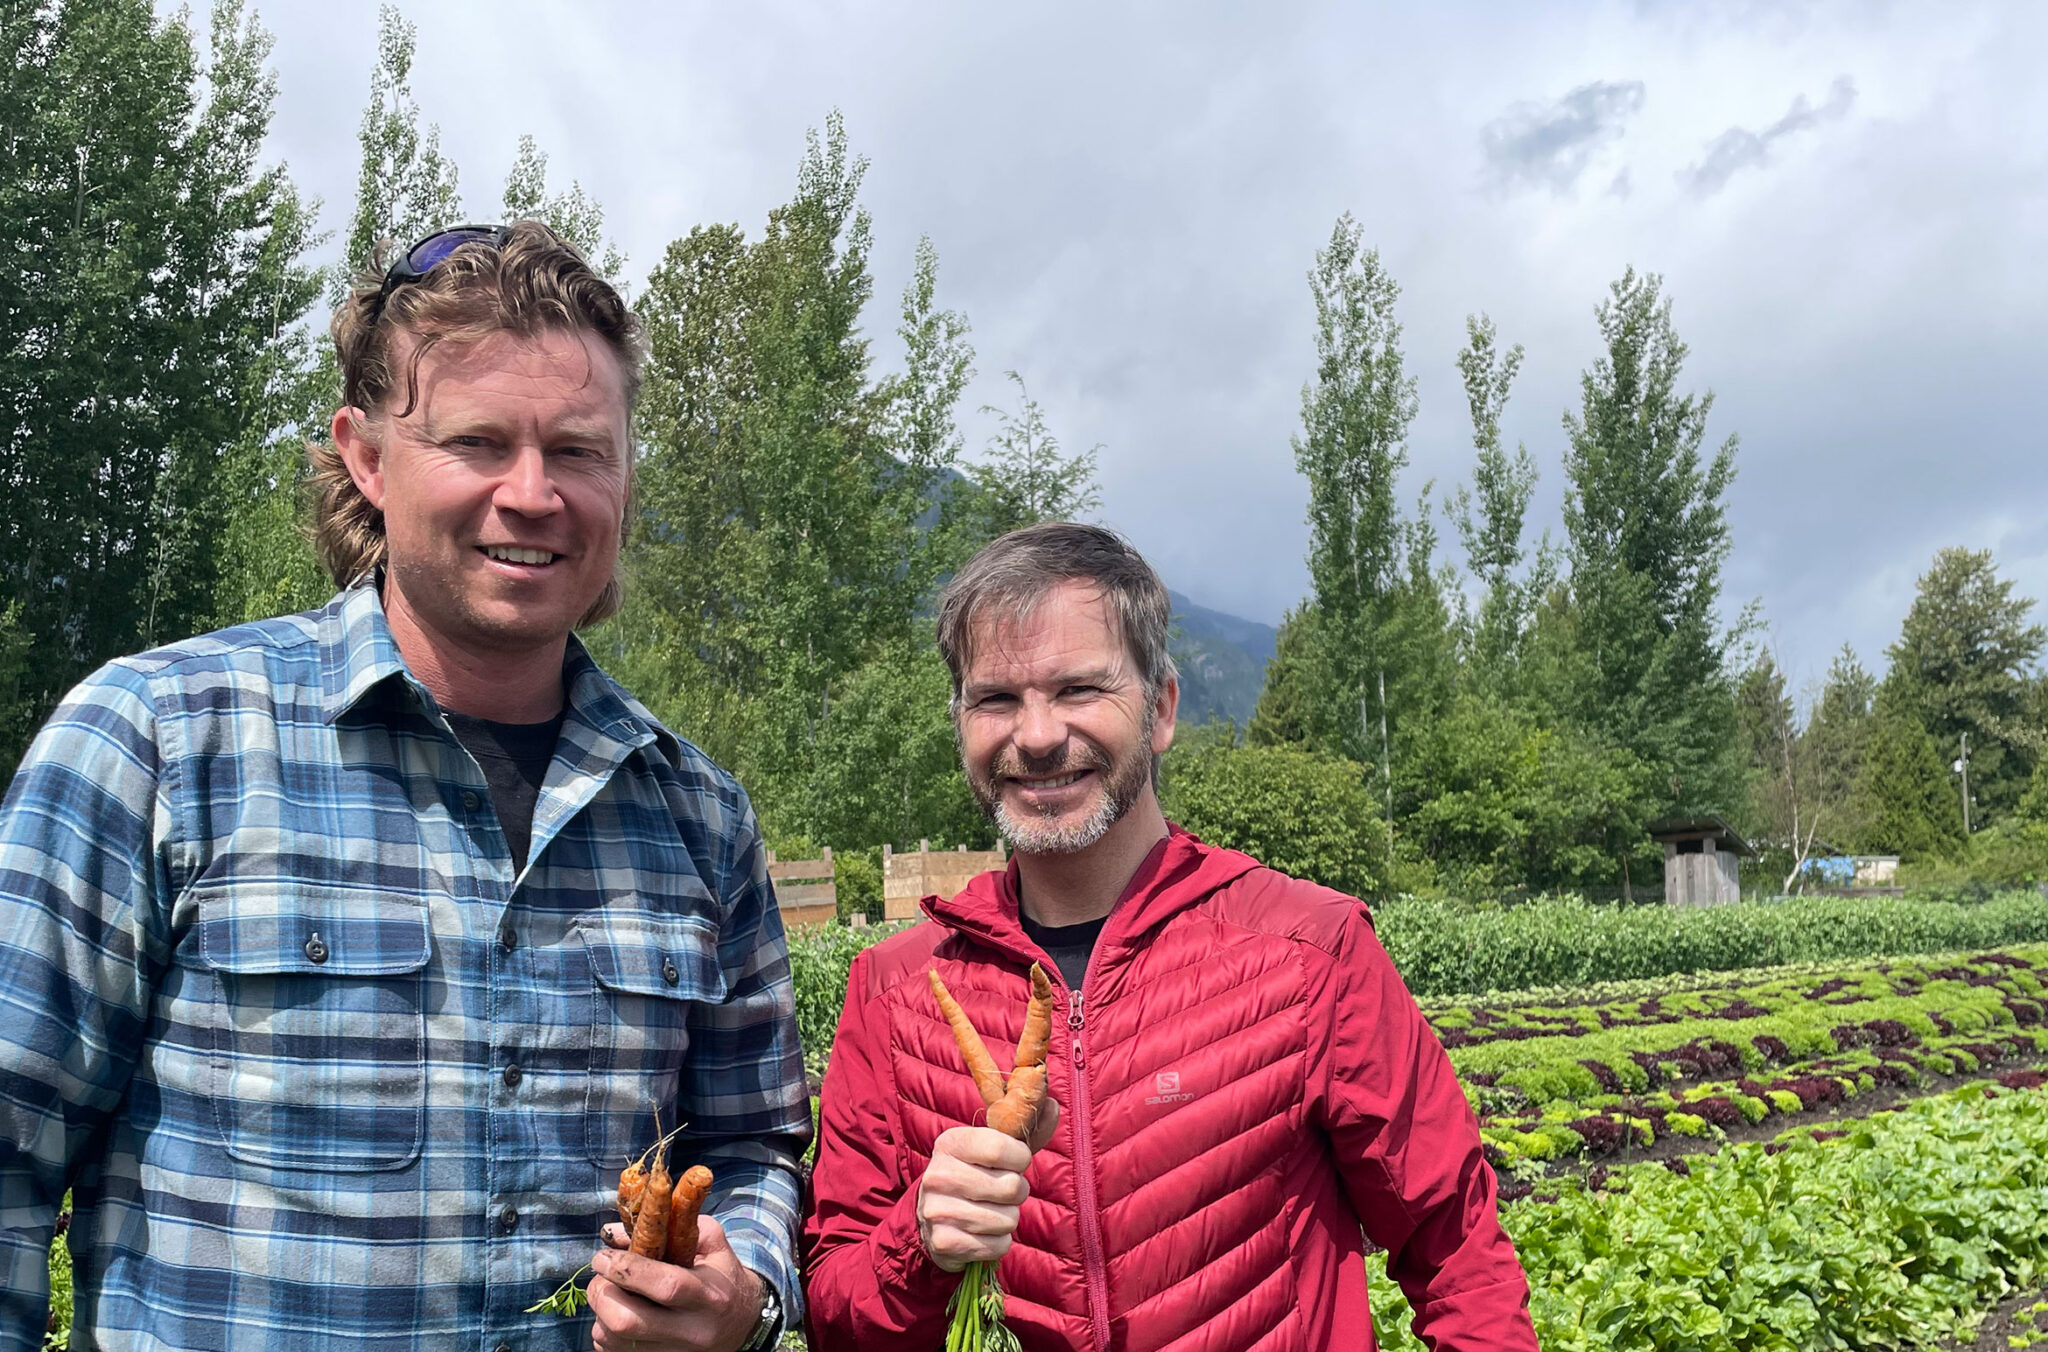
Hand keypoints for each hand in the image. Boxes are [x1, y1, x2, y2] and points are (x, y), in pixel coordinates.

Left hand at [587, 1215, 764, 1351]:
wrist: (743, 1322)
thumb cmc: (723, 1276)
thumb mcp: (712, 1243)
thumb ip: (671, 1227)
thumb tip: (615, 1232)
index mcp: (710, 1295)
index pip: (665, 1285)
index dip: (626, 1269)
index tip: (603, 1256)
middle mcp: (692, 1331)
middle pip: (628, 1322)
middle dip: (602, 1294)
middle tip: (602, 1276)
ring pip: (614, 1340)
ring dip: (600, 1313)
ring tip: (610, 1293)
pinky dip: (605, 1332)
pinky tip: (618, 1314)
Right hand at [916, 1099, 1059, 1273]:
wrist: (933, 1218)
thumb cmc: (975, 1175)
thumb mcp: (995, 1148)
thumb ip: (1026, 1130)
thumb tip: (1053, 1105)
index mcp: (950, 1142)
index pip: (1001, 1148)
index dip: (1020, 1158)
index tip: (1015, 1162)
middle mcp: (937, 1174)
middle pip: (1010, 1187)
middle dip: (1017, 1192)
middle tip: (1001, 1191)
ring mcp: (936, 1210)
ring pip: (1007, 1219)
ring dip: (1007, 1219)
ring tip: (989, 1212)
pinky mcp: (943, 1243)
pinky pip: (997, 1245)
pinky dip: (997, 1243)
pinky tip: (980, 1234)